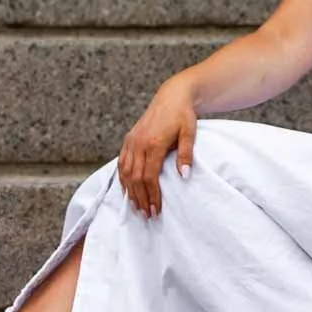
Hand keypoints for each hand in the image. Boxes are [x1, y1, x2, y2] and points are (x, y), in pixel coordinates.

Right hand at [117, 77, 198, 216]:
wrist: (172, 96)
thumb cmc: (183, 115)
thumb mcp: (189, 132)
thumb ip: (186, 154)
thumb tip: (185, 176)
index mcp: (153, 143)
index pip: (149, 177)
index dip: (152, 195)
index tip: (156, 210)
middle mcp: (138, 143)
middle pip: (136, 178)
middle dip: (141, 199)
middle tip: (147, 216)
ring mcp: (131, 141)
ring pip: (126, 172)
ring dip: (130, 192)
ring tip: (137, 208)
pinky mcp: (128, 139)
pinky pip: (122, 163)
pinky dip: (123, 178)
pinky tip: (127, 190)